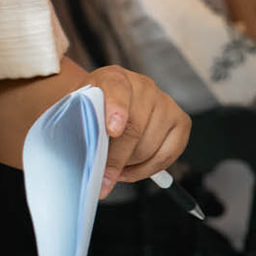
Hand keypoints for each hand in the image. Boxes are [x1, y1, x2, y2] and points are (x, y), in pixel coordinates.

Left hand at [83, 65, 190, 196]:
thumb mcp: (75, 111)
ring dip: (130, 166)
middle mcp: (143, 86)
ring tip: (114, 170)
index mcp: (112, 78)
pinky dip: (148, 169)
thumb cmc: (88, 109)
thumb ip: (79, 127)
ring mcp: (165, 102)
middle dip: (117, 159)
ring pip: (151, 146)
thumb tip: (80, 159)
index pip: (116, 90)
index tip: (111, 131)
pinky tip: (131, 171)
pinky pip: (169, 154)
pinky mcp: (180, 121)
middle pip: (135, 128)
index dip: (116, 111)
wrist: (102, 100)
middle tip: (103, 177)